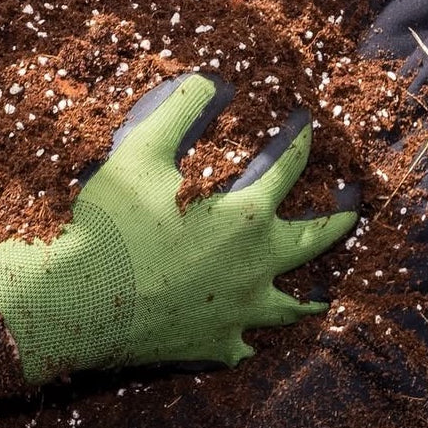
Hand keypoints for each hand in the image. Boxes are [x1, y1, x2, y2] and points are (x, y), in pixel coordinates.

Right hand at [0, 71, 356, 382]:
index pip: (289, 168)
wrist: (76, 303)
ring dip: (308, 293)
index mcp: (246, 217)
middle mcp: (256, 267)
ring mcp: (239, 313)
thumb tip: (212, 80)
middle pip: (314, 241)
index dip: (301, 141)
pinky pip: (246, 344)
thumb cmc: (112, 225)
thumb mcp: (142, 151)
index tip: (309, 124)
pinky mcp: (215, 346)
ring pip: (291, 306)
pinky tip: (248, 334)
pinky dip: (251, 335)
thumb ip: (181, 109)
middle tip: (352, 205)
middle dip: (339, 219)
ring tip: (319, 291)